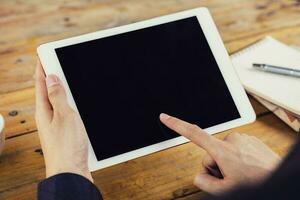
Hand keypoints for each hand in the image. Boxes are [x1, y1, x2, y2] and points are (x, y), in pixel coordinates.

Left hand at [35, 61, 92, 181]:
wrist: (71, 173)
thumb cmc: (67, 146)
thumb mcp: (64, 116)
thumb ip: (58, 96)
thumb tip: (50, 77)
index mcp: (44, 111)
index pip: (41, 84)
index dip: (43, 68)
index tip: (45, 55)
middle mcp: (48, 118)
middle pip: (49, 92)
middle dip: (53, 77)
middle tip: (58, 64)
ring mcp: (57, 126)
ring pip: (59, 103)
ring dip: (63, 91)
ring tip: (69, 80)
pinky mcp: (66, 134)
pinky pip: (67, 114)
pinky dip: (71, 105)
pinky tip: (79, 106)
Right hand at [160, 113, 280, 194]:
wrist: (281, 179)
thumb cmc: (257, 184)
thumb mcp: (225, 191)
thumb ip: (204, 183)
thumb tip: (199, 174)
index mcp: (223, 150)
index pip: (193, 134)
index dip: (176, 125)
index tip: (165, 117)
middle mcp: (232, 140)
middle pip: (210, 153)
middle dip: (216, 167)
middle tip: (229, 178)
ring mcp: (243, 139)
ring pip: (223, 151)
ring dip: (228, 163)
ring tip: (242, 174)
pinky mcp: (251, 140)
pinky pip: (236, 148)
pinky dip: (238, 158)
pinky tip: (248, 168)